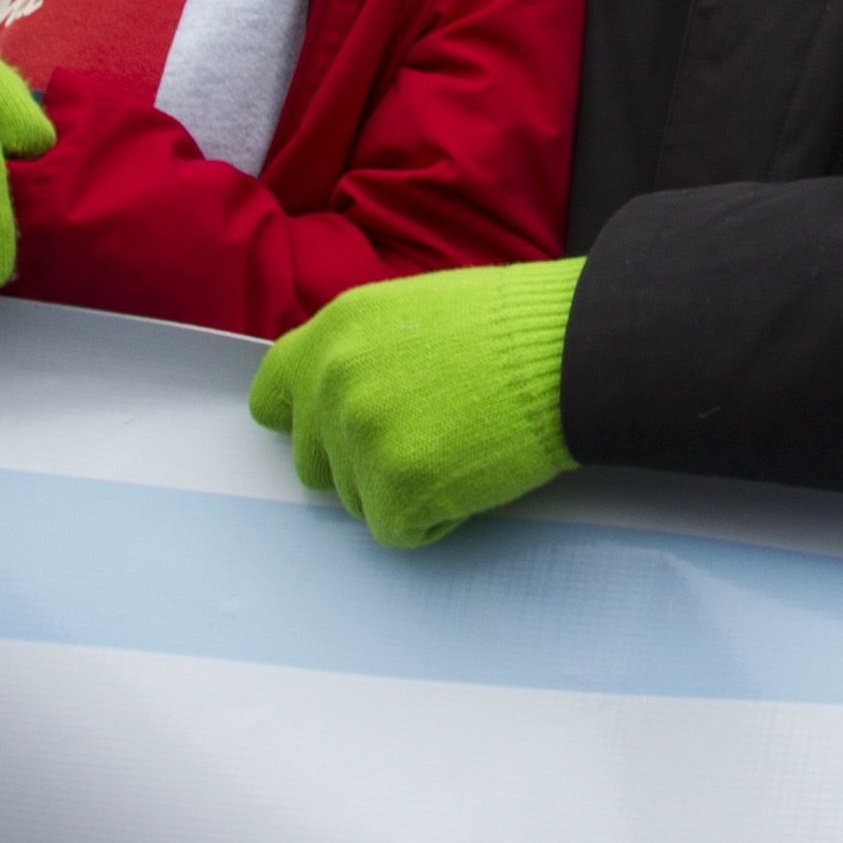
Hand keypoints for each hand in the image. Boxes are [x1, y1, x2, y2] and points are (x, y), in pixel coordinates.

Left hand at [250, 260, 582, 547]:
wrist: (570, 348)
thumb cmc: (512, 327)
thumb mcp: (415, 312)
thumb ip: (364, 354)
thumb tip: (346, 399)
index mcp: (333, 333)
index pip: (272, 397)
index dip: (305, 420)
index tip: (333, 429)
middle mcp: (331, 384)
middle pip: (314, 462)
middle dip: (361, 461)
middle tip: (427, 437)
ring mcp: (360, 437)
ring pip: (357, 500)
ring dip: (402, 487)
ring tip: (461, 443)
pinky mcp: (396, 488)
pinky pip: (398, 529)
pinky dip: (435, 516)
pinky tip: (472, 471)